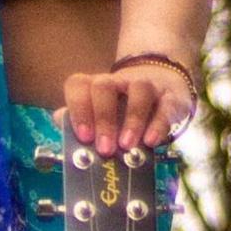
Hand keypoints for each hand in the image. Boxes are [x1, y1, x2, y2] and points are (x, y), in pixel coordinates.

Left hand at [55, 63, 193, 156]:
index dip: (78, 108)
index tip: (83, 136)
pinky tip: (152, 141)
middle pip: (105, 87)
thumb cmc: (123, 110)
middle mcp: (118, 81)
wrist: (163, 91)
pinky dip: (158, 123)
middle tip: (105, 148)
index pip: (79, 85)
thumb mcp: (100, 116)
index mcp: (95, 86)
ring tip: (127, 145)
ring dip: (132, 119)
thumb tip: (60, 120)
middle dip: (103, 118)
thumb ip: (79, 120)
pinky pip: (166, 105)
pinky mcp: (171, 96)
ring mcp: (146, 85)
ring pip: (138, 90)